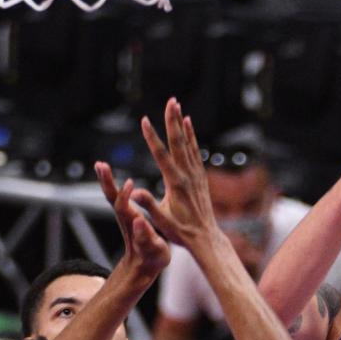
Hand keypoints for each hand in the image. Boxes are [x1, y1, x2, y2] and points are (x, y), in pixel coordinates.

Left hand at [93, 165, 170, 280]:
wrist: (142, 264)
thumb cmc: (152, 257)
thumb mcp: (154, 250)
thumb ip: (145, 237)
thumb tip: (138, 221)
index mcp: (133, 224)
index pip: (123, 208)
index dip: (124, 196)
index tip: (130, 183)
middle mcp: (125, 217)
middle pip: (112, 198)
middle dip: (107, 183)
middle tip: (101, 166)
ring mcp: (124, 215)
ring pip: (111, 195)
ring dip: (105, 180)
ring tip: (100, 165)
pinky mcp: (126, 213)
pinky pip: (115, 195)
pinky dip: (109, 183)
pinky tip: (105, 170)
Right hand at [131, 100, 222, 254]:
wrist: (205, 238)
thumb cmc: (181, 231)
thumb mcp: (161, 220)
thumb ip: (148, 204)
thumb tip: (134, 192)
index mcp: (176, 183)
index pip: (161, 155)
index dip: (152, 137)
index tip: (144, 121)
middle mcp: (188, 175)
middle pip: (179, 143)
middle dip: (172, 121)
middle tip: (170, 101)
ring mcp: (196, 175)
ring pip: (188, 144)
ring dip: (181, 124)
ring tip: (177, 106)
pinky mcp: (200, 177)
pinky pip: (195, 152)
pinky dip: (191, 137)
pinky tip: (188, 126)